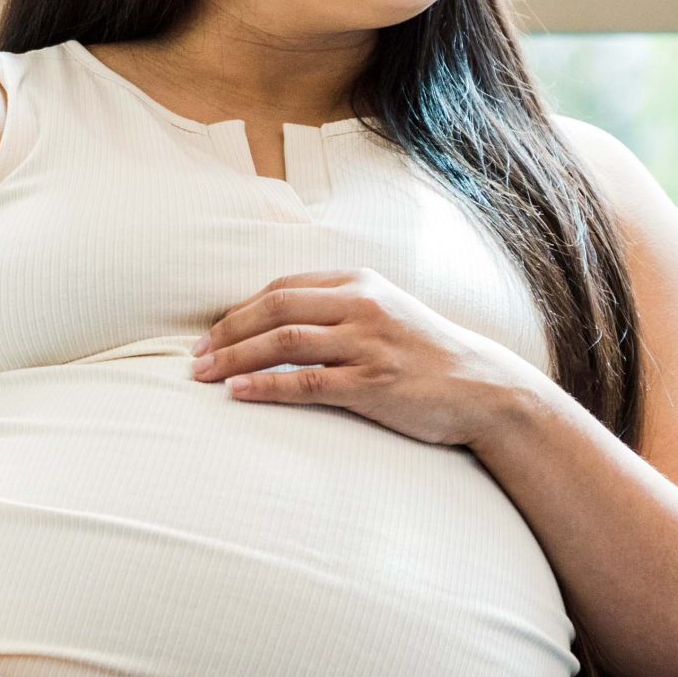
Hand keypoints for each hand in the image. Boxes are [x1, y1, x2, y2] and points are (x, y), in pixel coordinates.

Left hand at [190, 269, 548, 447]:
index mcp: (362, 283)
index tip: (211, 333)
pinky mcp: (372, 384)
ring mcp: (368, 344)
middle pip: (275, 307)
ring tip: (203, 376)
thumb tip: (282, 324)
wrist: (483, 388)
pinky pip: (307, 382)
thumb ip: (341, 311)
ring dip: (235, 358)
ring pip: (284, 341)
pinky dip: (266, 386)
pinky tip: (238, 393)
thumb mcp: (387, 314)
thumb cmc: (428, 356)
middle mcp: (363, 305)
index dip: (240, 309)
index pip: (284, 287)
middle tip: (194, 356)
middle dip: (227, 331)